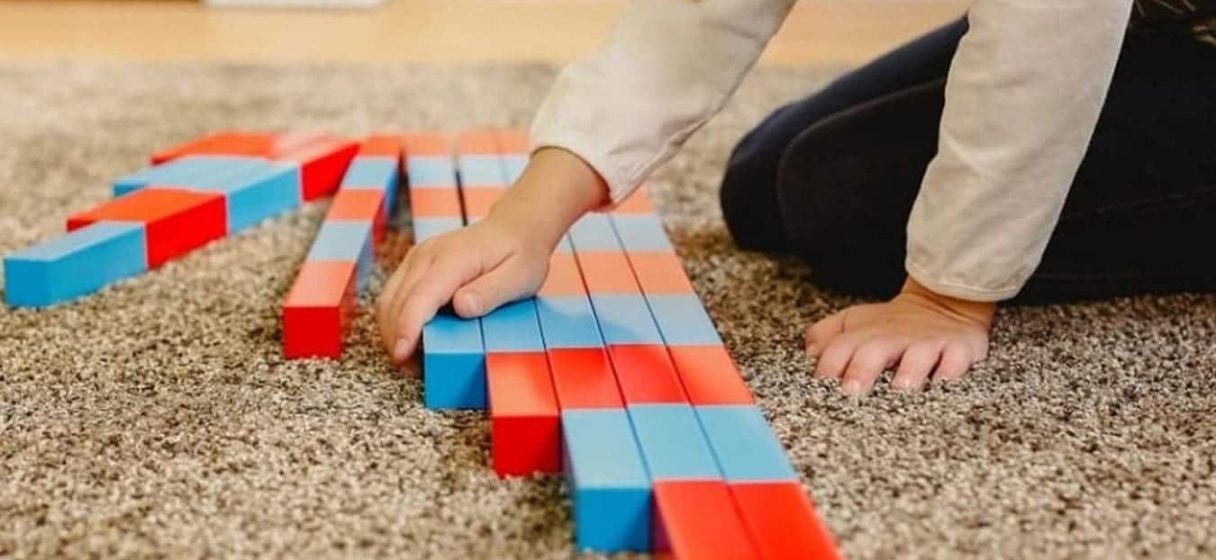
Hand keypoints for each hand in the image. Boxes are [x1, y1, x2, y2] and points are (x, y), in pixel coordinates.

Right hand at [376, 147, 608, 364]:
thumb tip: (461, 306)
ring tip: (411, 358)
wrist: (515, 227)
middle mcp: (428, 255)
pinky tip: (411, 337)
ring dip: (393, 331)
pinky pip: (395, 294)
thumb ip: (490, 292)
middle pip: (396, 301)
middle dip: (397, 337)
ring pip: (389, 299)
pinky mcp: (415, 264)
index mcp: (453, 258)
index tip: (403, 354)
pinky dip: (396, 319)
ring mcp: (418, 257)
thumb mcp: (519, 277)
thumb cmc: (520, 253)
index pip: (420, 296)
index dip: (407, 327)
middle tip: (413, 368)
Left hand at [806, 277, 995, 394]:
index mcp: (863, 335)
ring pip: (918, 356)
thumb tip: (809, 353)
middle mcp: (893, 338)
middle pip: (874, 351)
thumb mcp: (853, 323)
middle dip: (862, 369)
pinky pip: (956, 359)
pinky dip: (951, 371)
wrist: (942, 302)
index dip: (828, 366)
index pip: (839, 349)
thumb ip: (825, 335)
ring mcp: (926, 343)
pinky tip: (943, 384)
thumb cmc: (889, 325)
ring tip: (902, 388)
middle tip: (853, 391)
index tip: (821, 387)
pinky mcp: (958, 348)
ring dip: (909, 372)